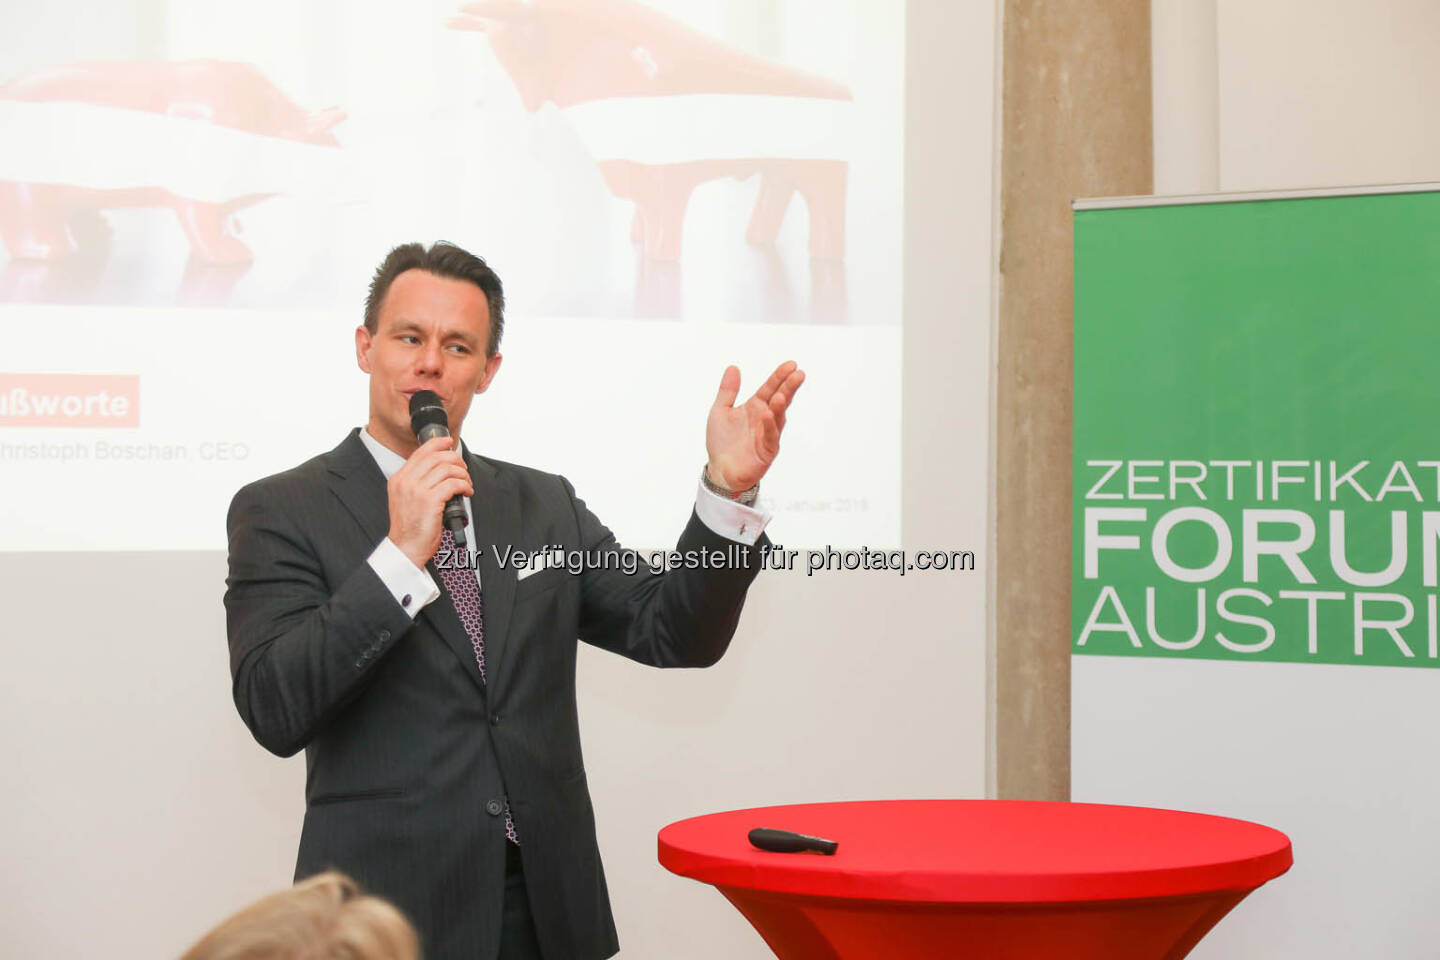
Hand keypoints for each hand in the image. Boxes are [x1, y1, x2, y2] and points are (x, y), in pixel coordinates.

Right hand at [386, 436, 473, 568]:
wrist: (405, 547)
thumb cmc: (409, 527)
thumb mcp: (406, 499)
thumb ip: (417, 483)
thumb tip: (439, 470)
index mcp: (399, 479)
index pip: (420, 453)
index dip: (437, 444)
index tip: (449, 442)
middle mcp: (406, 482)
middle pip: (436, 457)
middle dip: (455, 459)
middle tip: (463, 469)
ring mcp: (417, 491)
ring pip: (447, 469)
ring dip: (462, 474)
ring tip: (466, 483)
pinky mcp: (430, 501)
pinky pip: (453, 484)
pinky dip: (464, 485)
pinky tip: (467, 492)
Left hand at [705, 361, 804, 491]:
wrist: (720, 470)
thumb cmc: (722, 442)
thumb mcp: (720, 411)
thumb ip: (727, 391)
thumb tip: (733, 367)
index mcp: (755, 406)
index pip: (770, 388)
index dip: (780, 376)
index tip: (791, 364)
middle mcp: (764, 418)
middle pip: (780, 399)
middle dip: (789, 387)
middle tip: (799, 374)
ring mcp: (768, 434)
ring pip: (778, 417)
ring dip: (780, 406)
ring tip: (781, 394)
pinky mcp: (767, 451)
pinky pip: (770, 437)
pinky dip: (769, 426)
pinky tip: (767, 415)